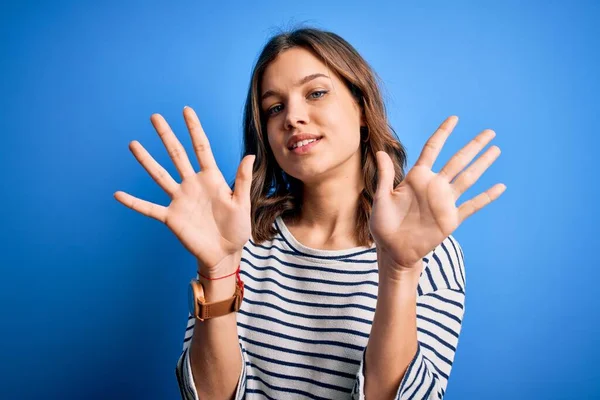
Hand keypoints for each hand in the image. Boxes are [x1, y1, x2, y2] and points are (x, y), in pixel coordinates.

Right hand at [114, 106, 254, 276]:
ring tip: (133, 144)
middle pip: (177, 155)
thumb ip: (243, 180)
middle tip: (155, 117)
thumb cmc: (237, 229)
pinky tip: (118, 195)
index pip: (201, 148)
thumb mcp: (242, 203)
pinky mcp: (171, 217)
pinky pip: (149, 208)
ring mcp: (180, 199)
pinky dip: (134, 202)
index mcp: (211, 178)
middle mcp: (192, 184)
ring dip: (146, 161)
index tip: (186, 110)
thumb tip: (250, 156)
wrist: (225, 253)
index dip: (194, 129)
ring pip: (160, 175)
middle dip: (166, 136)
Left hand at [370, 116, 505, 275]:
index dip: (443, 133)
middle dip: (473, 146)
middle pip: (457, 160)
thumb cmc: (383, 224)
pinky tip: (500, 187)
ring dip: (482, 164)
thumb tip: (380, 153)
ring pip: (468, 178)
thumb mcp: (381, 199)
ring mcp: (444, 202)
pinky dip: (486, 197)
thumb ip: (385, 177)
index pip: (432, 149)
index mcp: (417, 177)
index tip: (454, 119)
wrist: (393, 250)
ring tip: (496, 150)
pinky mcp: (450, 219)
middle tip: (490, 132)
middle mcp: (434, 186)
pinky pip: (472, 206)